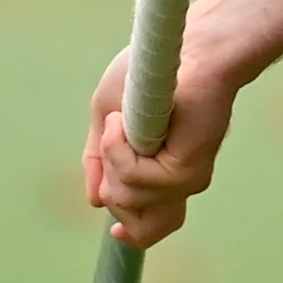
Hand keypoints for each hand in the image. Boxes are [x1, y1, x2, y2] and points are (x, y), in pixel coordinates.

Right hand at [83, 36, 238, 248]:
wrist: (171, 50)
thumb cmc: (145, 74)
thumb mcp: (108, 119)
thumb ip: (102, 161)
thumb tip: (96, 201)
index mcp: (164, 175)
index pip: (153, 226)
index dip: (133, 232)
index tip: (117, 232)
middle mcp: (178, 183)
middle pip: (135, 223)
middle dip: (109, 181)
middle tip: (116, 132)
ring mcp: (183, 179)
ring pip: (125, 199)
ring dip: (111, 156)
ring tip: (123, 120)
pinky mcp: (186, 171)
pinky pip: (133, 180)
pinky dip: (118, 148)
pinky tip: (125, 121)